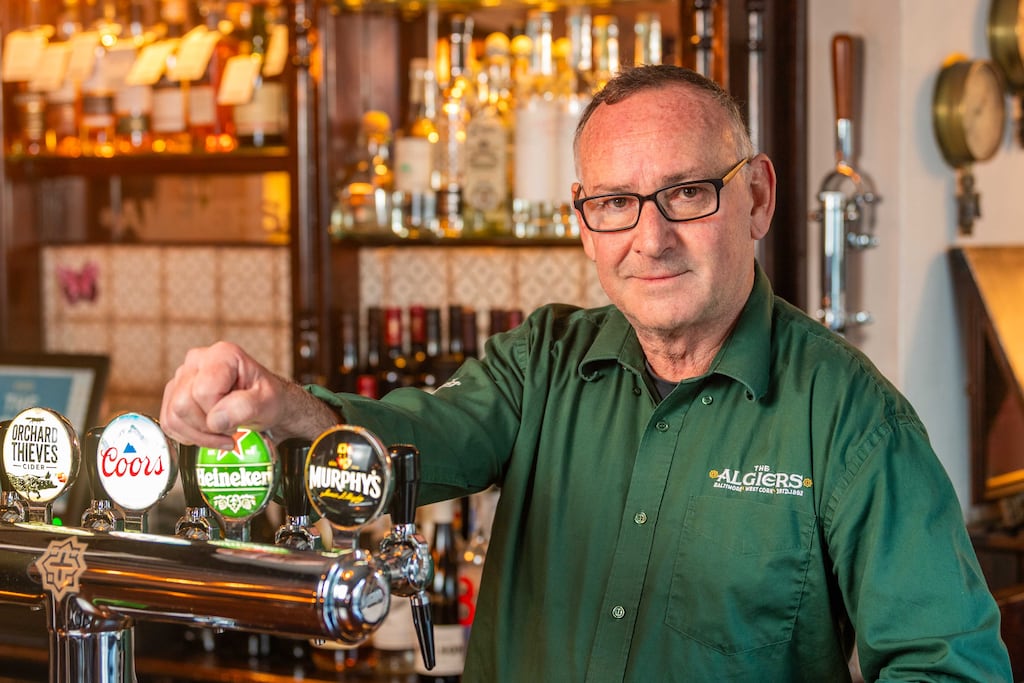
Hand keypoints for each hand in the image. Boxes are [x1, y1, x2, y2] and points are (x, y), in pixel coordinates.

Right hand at [160, 341, 338, 448]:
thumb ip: (244, 407)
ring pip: (173, 416)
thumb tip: (215, 420)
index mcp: (222, 355)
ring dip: (199, 435)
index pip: (203, 392)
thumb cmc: (268, 400)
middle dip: (208, 426)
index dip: (219, 413)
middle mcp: (197, 360)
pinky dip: (189, 436)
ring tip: (222, 432)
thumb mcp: (268, 403)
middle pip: (183, 405)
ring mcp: (183, 376)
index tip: (239, 418)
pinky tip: (209, 434)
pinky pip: (168, 423)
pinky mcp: (175, 394)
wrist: (265, 406)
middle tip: (231, 427)